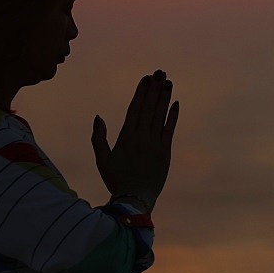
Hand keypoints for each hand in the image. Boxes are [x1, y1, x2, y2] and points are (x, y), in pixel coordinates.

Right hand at [91, 70, 179, 203]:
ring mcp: (154, 144)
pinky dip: (173, 116)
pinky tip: (175, 103)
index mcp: (126, 137)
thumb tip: (98, 117)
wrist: (135, 200)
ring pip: (160, 115)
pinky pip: (170, 130)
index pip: (135, 109)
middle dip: (154, 89)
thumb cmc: (116, 180)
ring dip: (164, 97)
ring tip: (168, 81)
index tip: (145, 78)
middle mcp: (141, 137)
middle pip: (149, 108)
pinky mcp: (165, 152)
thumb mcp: (102, 160)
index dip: (141, 92)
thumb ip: (98, 138)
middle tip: (159, 72)